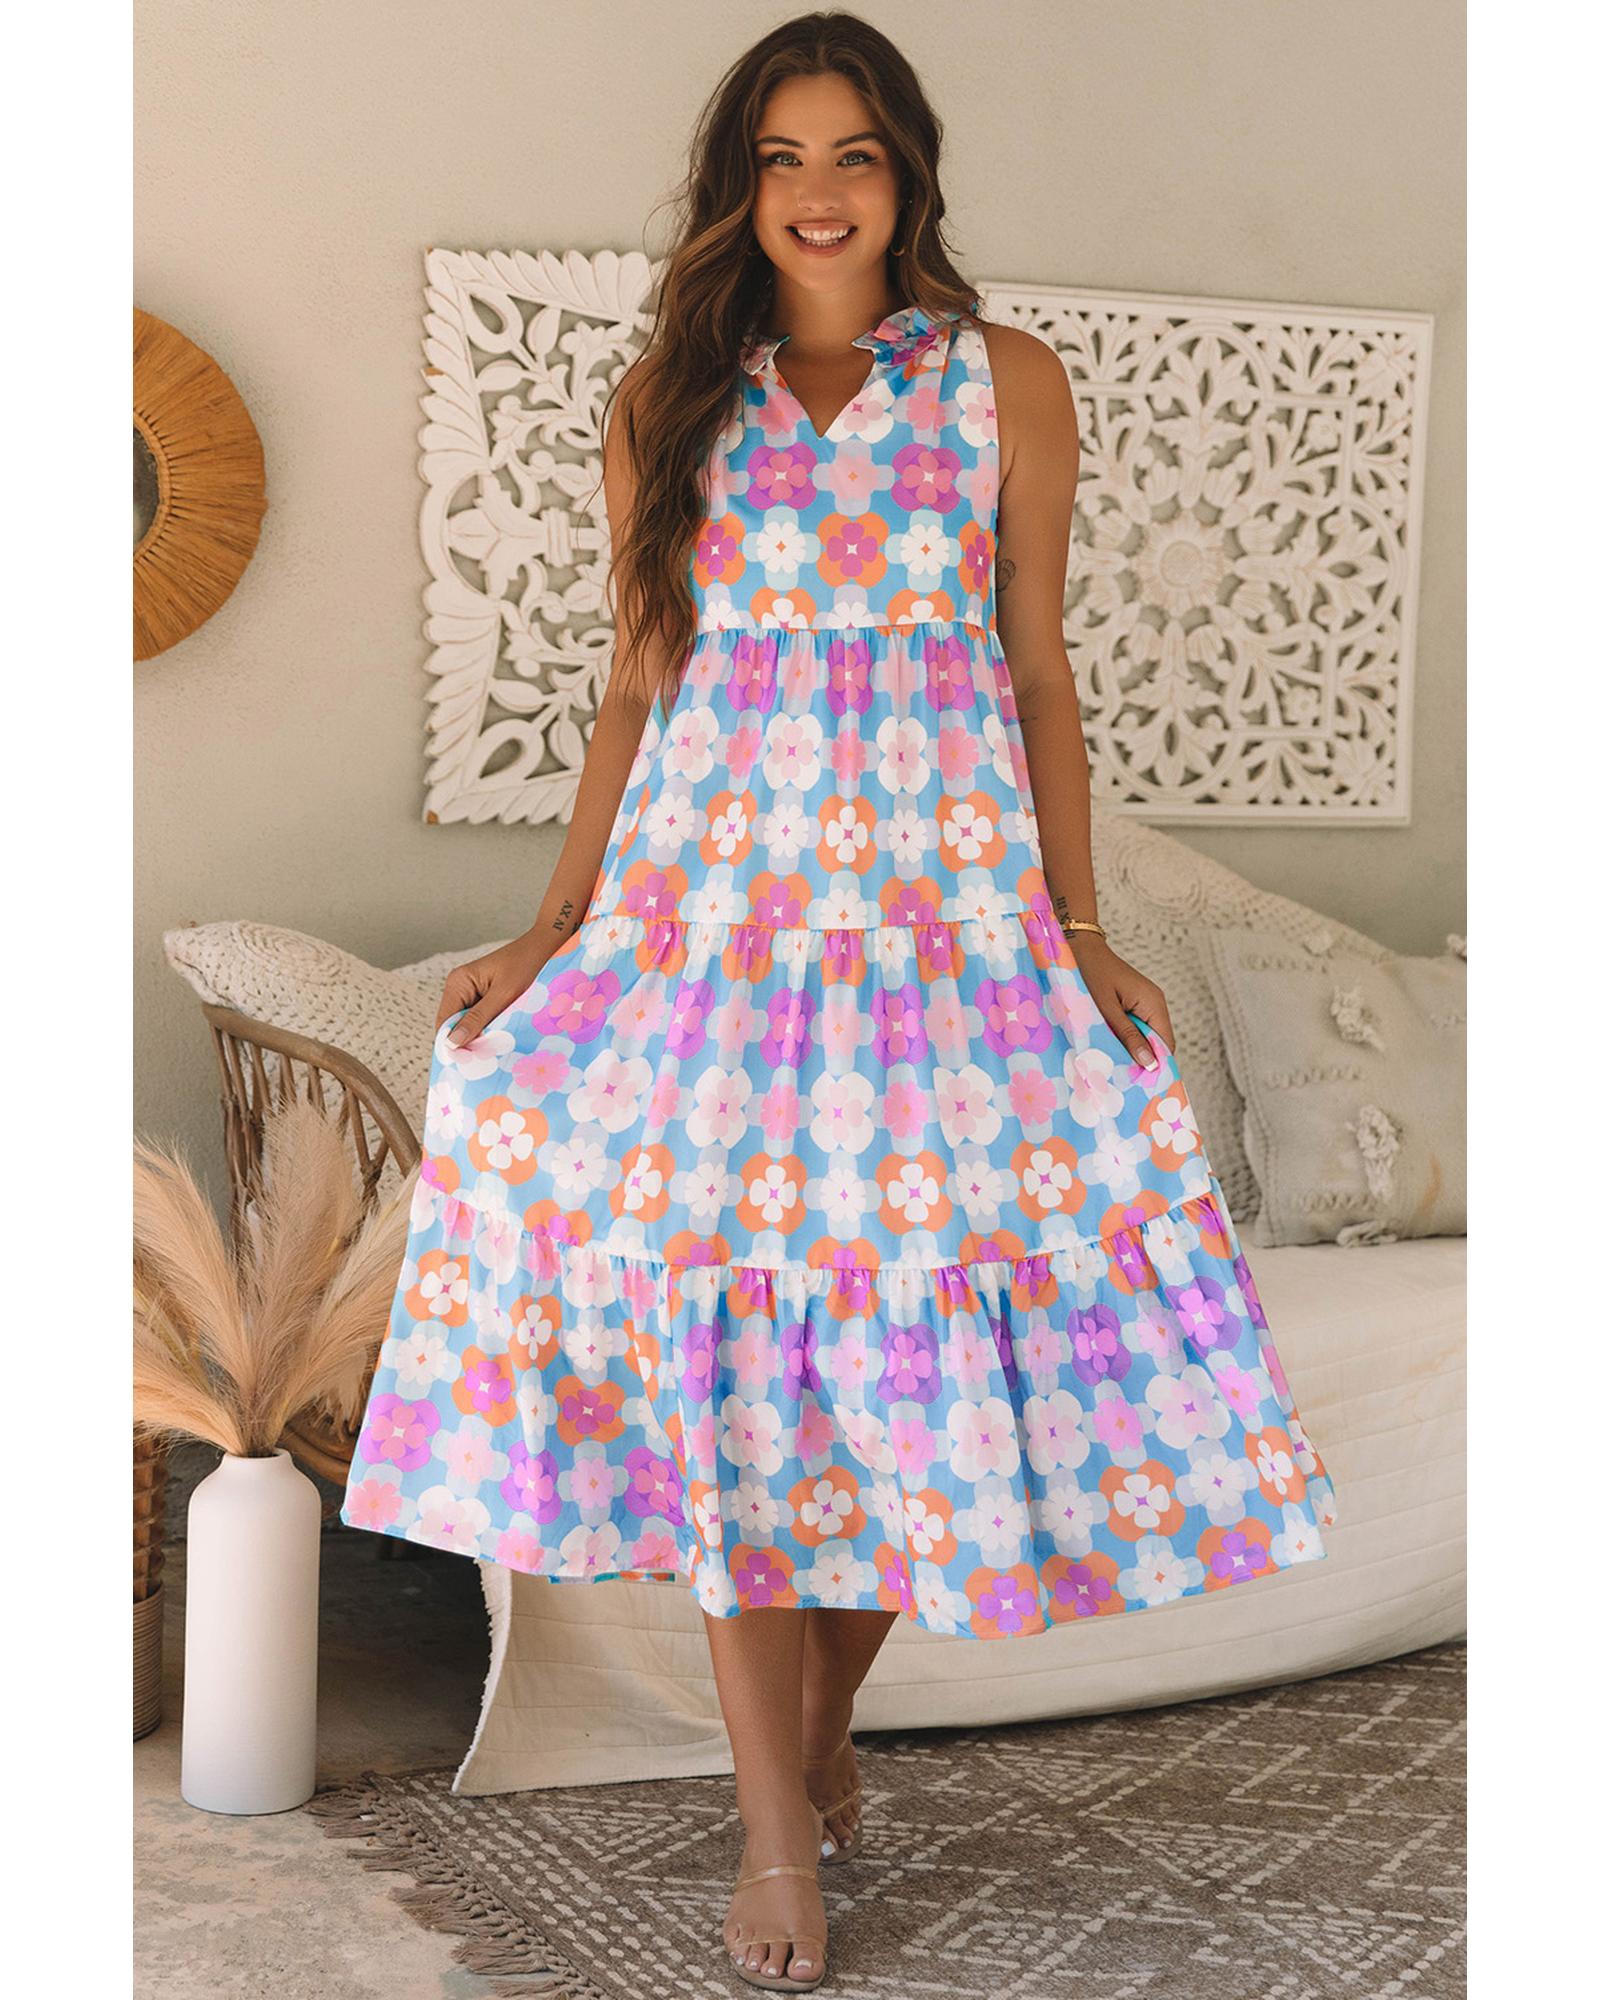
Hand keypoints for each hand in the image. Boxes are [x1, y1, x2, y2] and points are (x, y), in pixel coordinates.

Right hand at [436, 933, 560, 1047]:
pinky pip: (476, 1017)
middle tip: (484, 1058)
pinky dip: (485, 1027)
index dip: (453, 1043)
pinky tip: (497, 1034)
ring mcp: (468, 991)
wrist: (541, 948)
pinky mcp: (480, 995)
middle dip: (466, 1041)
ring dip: (477, 1035)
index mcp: (458, 983)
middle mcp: (458, 986)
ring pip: (465, 1023)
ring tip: (493, 1047)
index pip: (444, 1021)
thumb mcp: (503, 995)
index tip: (468, 1062)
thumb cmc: (524, 966)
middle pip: (453, 1024)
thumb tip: (453, 1042)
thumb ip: (478, 1018)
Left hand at [1068, 933, 1175, 1071]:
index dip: (1156, 1064)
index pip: (1166, 1044)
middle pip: (1158, 1042)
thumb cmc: (1089, 975)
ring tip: (1112, 1061)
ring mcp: (1145, 1002)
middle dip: (1142, 1058)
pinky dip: (1126, 1037)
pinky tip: (1110, 1043)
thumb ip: (1127, 1036)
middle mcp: (1155, 1002)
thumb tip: (1150, 1063)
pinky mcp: (1134, 1002)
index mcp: (1153, 1003)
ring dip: (1131, 1048)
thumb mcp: (1105, 1009)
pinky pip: (1136, 1026)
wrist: (1079, 947)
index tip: (1139, 1083)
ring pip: (1146, 1035)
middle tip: (1121, 1076)